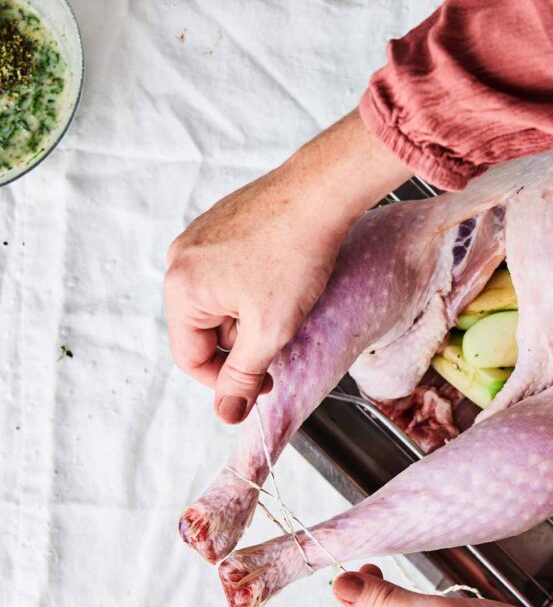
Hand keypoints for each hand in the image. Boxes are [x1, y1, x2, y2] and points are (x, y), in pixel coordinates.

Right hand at [165, 110, 410, 422]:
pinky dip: (249, 289)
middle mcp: (179, 260)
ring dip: (246, 317)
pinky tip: (279, 281)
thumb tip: (225, 414)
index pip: (190, 359)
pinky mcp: (219, 224)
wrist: (319, 192)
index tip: (261, 383)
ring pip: (216, 302)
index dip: (226, 380)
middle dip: (240, 344)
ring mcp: (197, 238)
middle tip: (279, 344)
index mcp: (181, 288)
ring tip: (283, 307)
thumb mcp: (268, 331)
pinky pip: (225, 273)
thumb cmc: (294, 257)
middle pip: (202, 329)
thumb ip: (242, 376)